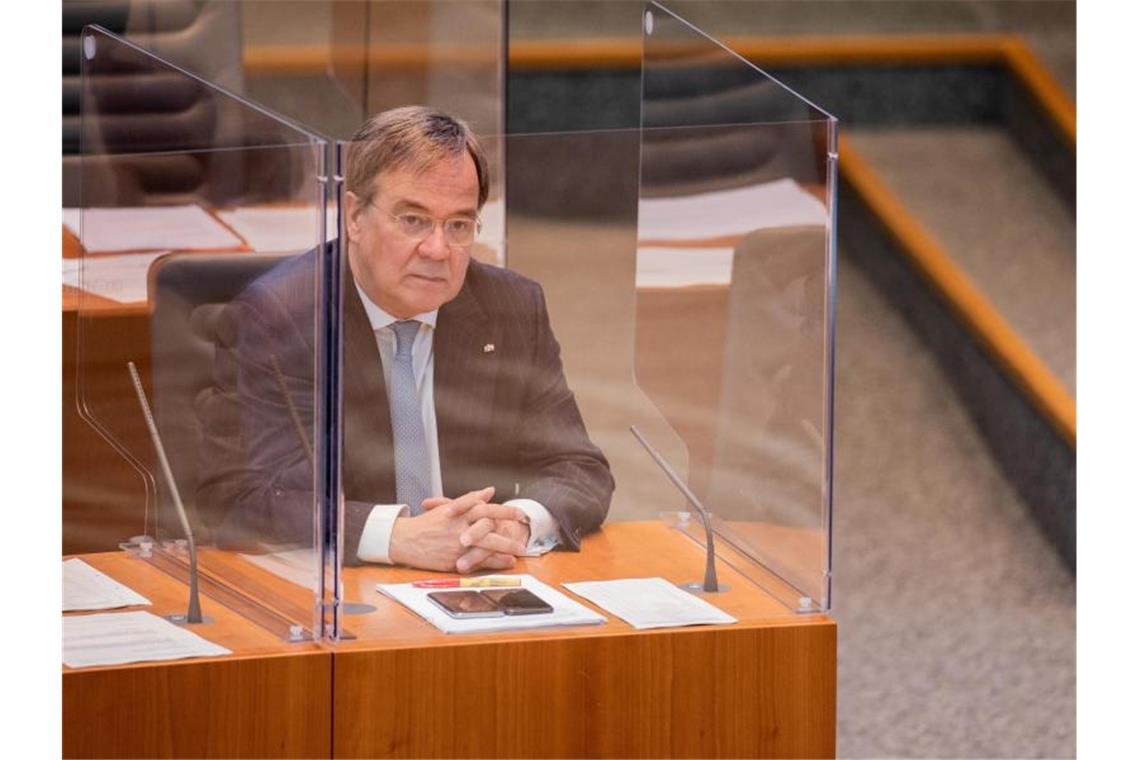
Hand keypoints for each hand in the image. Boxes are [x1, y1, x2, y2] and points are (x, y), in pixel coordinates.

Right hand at [389, 487, 526, 571]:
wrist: (404, 540)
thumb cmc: (427, 523)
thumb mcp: (449, 507)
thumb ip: (471, 499)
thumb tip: (489, 491)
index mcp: (459, 513)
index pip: (486, 509)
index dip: (505, 511)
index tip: (520, 514)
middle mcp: (459, 528)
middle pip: (489, 529)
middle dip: (508, 534)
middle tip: (523, 537)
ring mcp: (456, 545)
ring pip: (485, 547)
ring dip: (504, 550)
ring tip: (518, 553)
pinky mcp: (452, 560)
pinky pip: (476, 562)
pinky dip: (492, 563)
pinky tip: (504, 563)